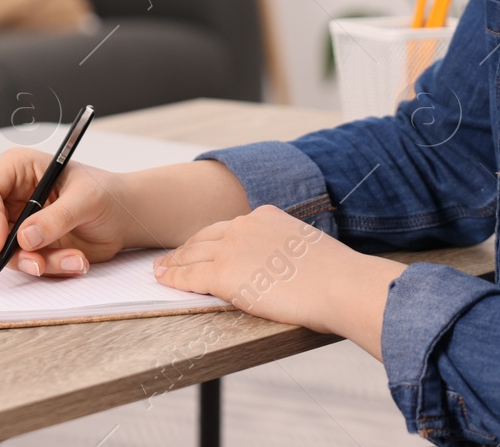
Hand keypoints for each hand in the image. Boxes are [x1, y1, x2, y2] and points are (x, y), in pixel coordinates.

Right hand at [0, 147, 130, 276]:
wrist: (123, 217)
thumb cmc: (106, 194)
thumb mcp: (86, 199)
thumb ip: (57, 217)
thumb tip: (25, 237)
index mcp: (19, 168)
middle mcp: (12, 195)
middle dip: (9, 249)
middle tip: (36, 262)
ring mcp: (18, 222)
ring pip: (5, 251)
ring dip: (38, 262)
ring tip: (74, 258)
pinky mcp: (28, 246)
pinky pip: (26, 263)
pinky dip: (50, 267)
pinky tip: (76, 260)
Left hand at [152, 205, 404, 348]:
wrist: (339, 284)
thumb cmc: (335, 276)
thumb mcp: (306, 249)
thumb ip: (286, 251)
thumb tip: (284, 267)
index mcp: (266, 216)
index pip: (229, 228)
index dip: (211, 239)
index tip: (201, 245)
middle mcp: (245, 226)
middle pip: (205, 237)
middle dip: (186, 248)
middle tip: (170, 257)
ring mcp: (232, 248)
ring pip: (192, 254)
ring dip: (173, 262)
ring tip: (160, 268)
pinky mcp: (223, 273)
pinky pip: (189, 276)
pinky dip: (172, 278)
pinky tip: (162, 280)